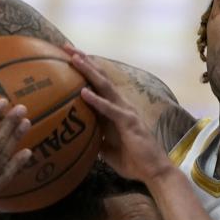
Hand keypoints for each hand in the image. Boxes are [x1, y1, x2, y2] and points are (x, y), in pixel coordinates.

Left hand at [67, 49, 171, 181]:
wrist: (153, 172)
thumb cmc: (132, 161)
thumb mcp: (107, 150)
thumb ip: (96, 139)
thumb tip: (81, 139)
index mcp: (114, 110)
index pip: (96, 85)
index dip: (83, 70)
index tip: (66, 57)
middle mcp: (120, 105)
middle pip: (100, 78)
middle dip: (84, 61)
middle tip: (66, 47)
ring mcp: (126, 111)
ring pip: (105, 87)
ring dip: (89, 72)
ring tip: (74, 59)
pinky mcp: (128, 122)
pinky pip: (110, 109)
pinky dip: (96, 100)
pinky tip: (83, 92)